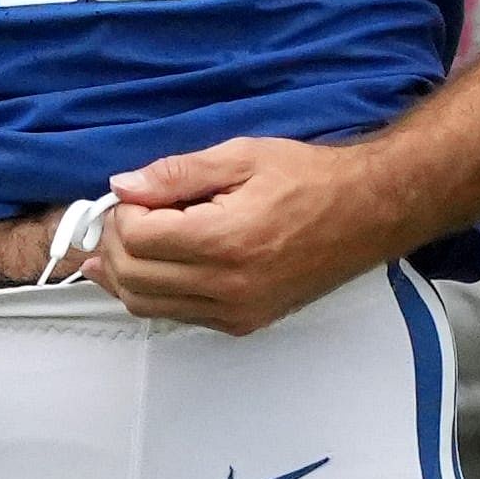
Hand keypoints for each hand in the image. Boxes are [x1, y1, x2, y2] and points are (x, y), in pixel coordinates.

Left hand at [85, 137, 402, 335]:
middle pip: (134, 278)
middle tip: (123, 212)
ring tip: (124, 238)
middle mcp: (229, 286)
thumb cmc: (309, 179)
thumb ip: (175, 173)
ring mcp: (237, 311)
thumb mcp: (240, 156)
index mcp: (226, 240)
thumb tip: (123, 186)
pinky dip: (152, 292)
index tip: (132, 194)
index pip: (137, 240)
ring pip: (147, 306)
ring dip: (123, 273)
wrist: (367, 212)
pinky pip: (177, 315)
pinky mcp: (244, 323)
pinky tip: (150, 263)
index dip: (121, 213)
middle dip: (112, 243)